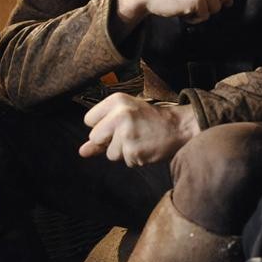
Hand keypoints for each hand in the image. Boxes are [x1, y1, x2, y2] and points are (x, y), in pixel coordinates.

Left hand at [79, 93, 199, 166]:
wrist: (179, 127)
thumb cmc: (151, 120)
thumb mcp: (125, 117)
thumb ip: (102, 133)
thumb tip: (82, 152)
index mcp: (116, 100)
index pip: (89, 120)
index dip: (102, 126)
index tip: (118, 124)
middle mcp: (119, 114)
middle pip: (95, 137)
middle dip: (109, 141)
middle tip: (131, 133)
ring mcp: (126, 133)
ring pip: (109, 153)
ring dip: (123, 151)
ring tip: (140, 139)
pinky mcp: (133, 150)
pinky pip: (125, 161)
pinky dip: (135, 158)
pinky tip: (146, 147)